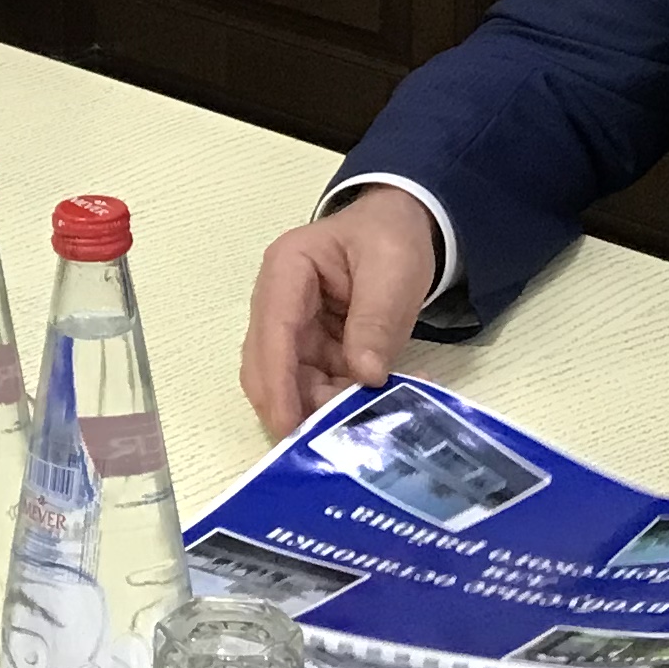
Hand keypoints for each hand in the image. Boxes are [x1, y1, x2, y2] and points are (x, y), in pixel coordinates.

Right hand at [240, 187, 437, 434]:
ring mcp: (291, 327)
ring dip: (314, 407)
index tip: (289, 425)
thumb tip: (365, 376)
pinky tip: (362, 413)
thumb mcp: (393, 268)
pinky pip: (311, 383)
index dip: (277, 381)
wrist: (401, 227)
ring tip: (356, 425)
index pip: (273, 330)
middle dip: (291, 403)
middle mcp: (277, 300)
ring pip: (286, 381)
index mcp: (287, 268)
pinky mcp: (308, 347)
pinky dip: (332, 402)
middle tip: (327, 440)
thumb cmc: (391, 238)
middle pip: (267, 363)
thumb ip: (376, 319)